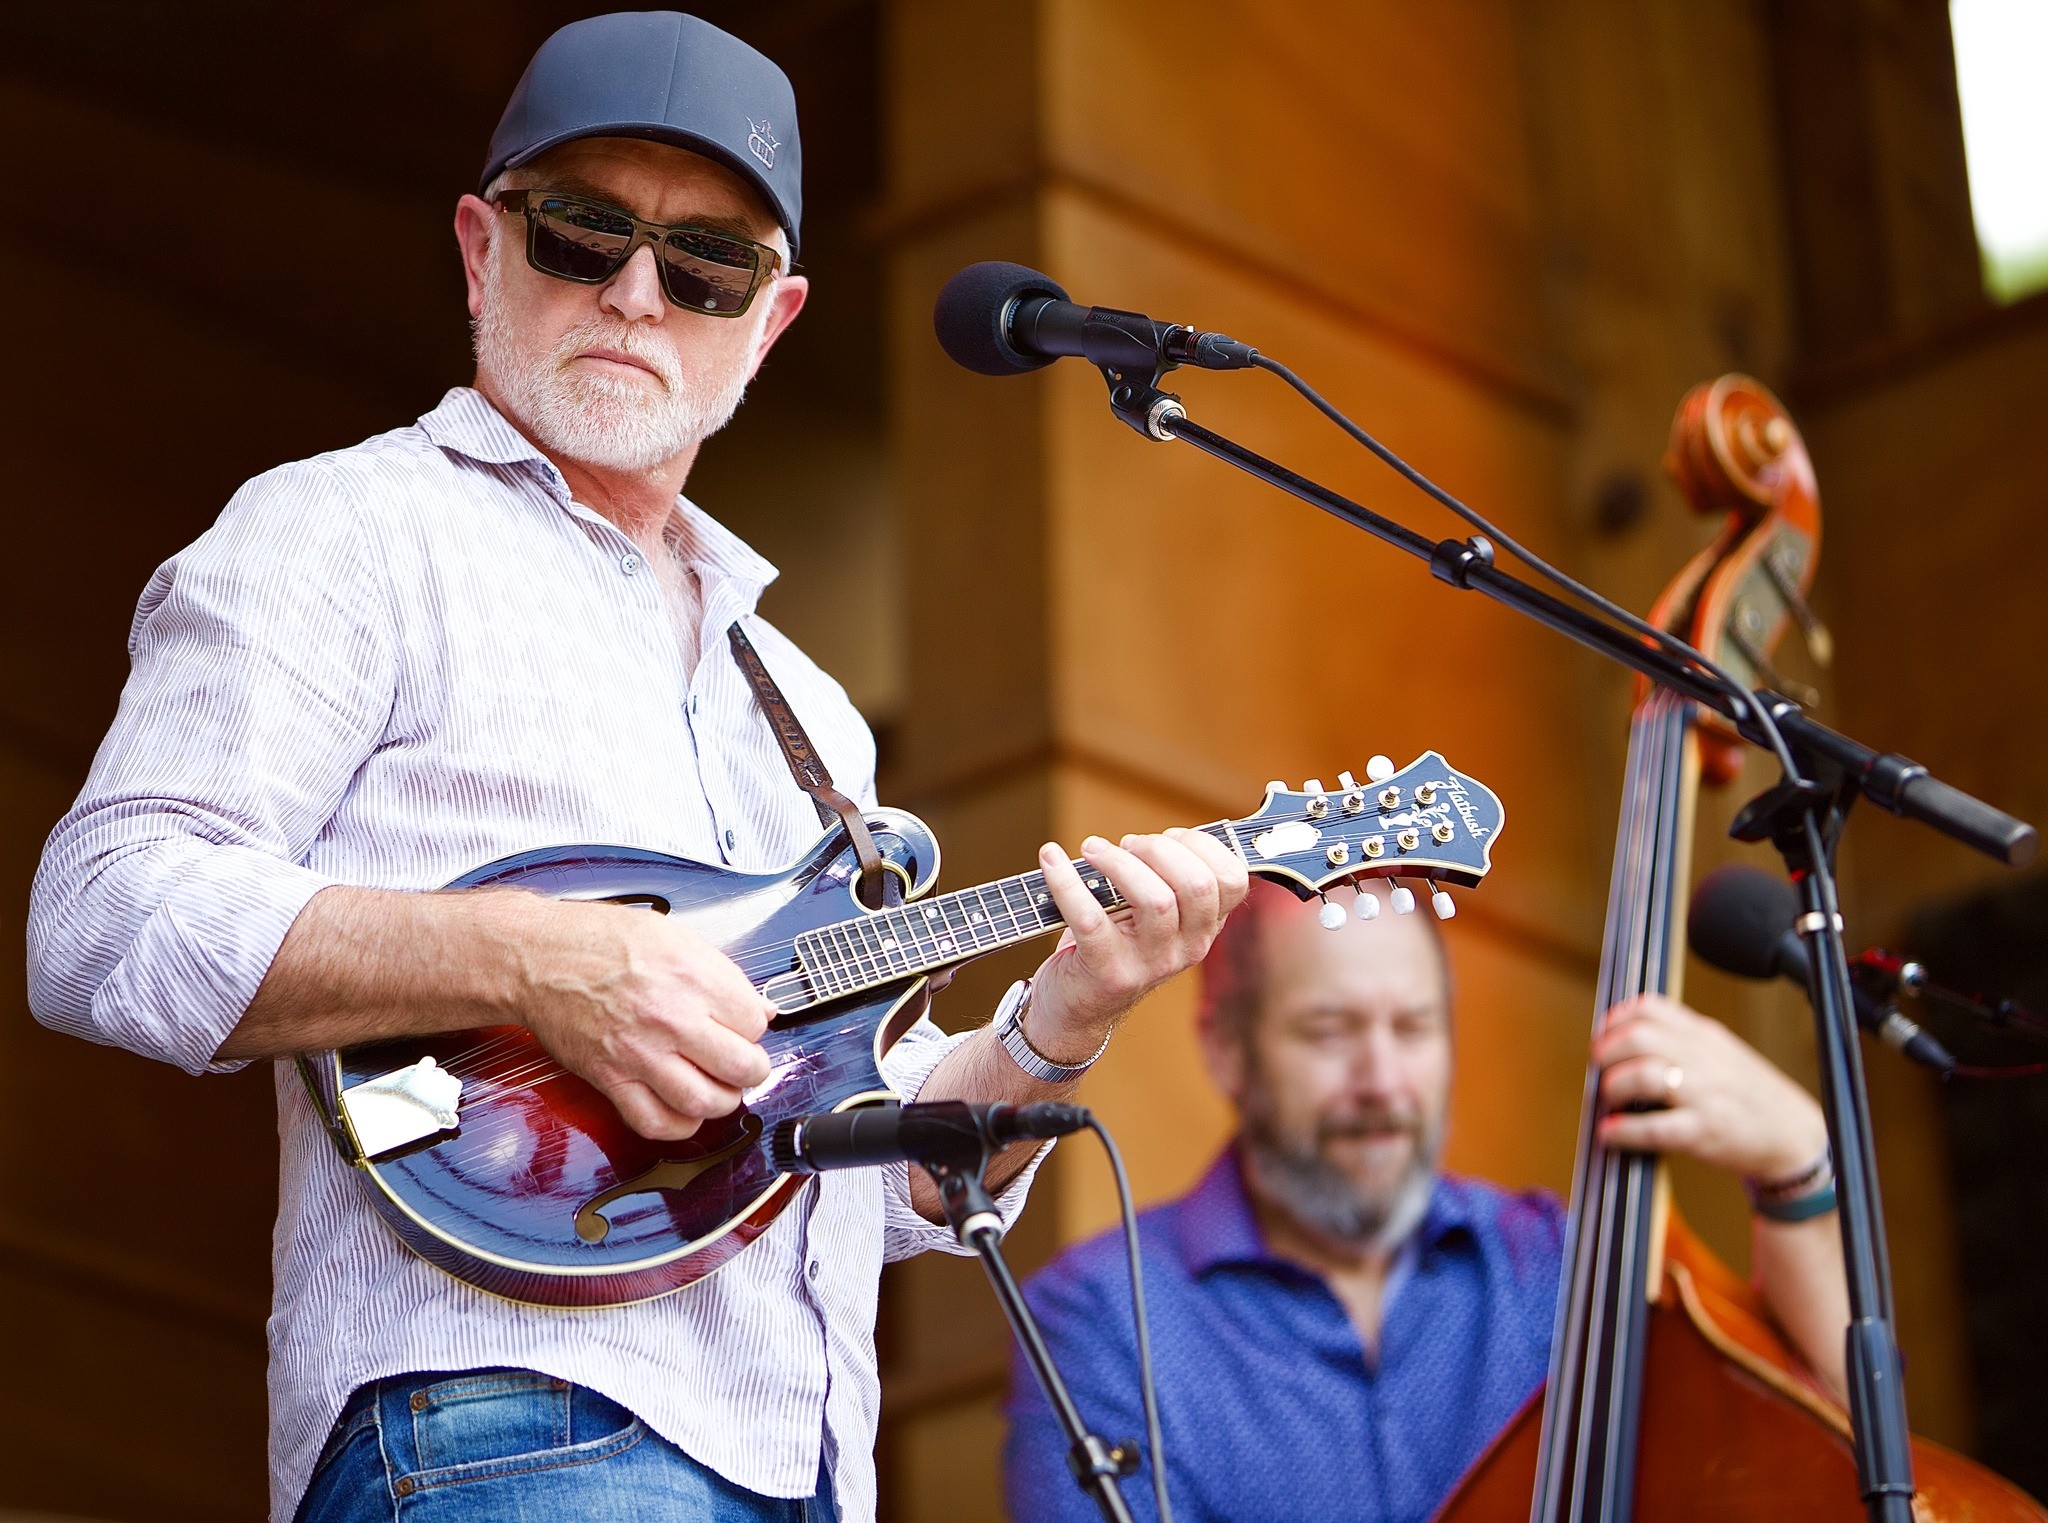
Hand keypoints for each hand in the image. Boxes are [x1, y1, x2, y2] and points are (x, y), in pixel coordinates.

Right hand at [511, 897, 774, 1140]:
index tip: (742, 1027)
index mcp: (691, 976)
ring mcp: (639, 1053)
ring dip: (722, 1101)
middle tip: (744, 1065)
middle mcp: (669, 1017)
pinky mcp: (610, 1078)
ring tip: (719, 1088)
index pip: (753, 1022)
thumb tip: (762, 1008)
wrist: (536, 958)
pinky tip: (684, 1110)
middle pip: (741, 1066)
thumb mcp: (674, 937)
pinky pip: (654, 1121)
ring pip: (704, 1101)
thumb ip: (723, 974)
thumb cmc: (598, 941)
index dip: (753, 1027)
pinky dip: (679, 1125)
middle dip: (752, 1070)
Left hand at [1025, 829, 1249, 1063]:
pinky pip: (1091, 918)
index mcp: (1203, 928)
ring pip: (1156, 900)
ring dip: (1118, 861)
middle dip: (1160, 849)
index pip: (1231, 880)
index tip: (1167, 836)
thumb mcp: (1151, 916)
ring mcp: (1151, 965)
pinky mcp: (1109, 972)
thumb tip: (1150, 838)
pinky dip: (1066, 881)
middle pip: (1198, 886)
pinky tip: (1051, 859)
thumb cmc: (1112, 943)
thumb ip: (1164, 880)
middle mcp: (1188, 949)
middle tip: (1126, 844)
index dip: (1201, 845)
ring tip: (1091, 849)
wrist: (1074, 1006)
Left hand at [1593, 993, 1828, 1183]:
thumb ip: (1681, 1040)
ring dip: (1613, 1087)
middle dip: (1607, 1052)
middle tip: (1599, 1068)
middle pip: (1639, 1038)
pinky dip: (1623, 1130)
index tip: (1603, 1035)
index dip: (1616, 1020)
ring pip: (1643, 1075)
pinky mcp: (1705, 1132)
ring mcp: (1705, 1095)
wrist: (1794, 1135)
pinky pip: (1654, 1127)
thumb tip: (1626, 1036)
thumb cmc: (1751, 1095)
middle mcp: (1704, 1059)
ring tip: (1609, 1099)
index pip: (1651, 1008)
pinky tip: (1611, 1132)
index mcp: (1705, 1035)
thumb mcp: (1721, 1052)